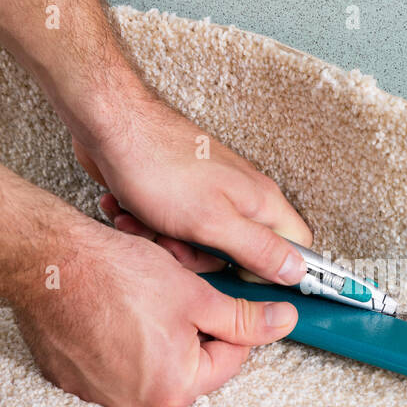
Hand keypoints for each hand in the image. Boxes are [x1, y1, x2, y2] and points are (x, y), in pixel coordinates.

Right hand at [13, 220, 297, 406]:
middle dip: (191, 332)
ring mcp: (99, 395)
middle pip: (187, 367)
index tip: (221, 302)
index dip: (232, 325)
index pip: (228, 361)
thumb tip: (283, 323)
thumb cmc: (118, 275)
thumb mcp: (196, 295)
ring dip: (154, 337)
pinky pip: (110, 365)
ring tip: (141, 300)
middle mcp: (136, 402)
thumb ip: (243, 317)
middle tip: (177, 295)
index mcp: (175, 387)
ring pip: (149, 365)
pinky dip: (118, 341)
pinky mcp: (71, 379)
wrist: (48, 262)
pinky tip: (112, 311)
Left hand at [73, 94, 312, 282]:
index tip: (241, 280)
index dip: (276, 271)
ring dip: (168, 245)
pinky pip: (174, 230)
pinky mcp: (179, 196)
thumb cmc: (160, 166)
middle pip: (240, 255)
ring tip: (145, 226)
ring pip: (201, 245)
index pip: (296, 246)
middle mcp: (241, 198)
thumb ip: (258, 249)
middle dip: (202, 261)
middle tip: (178, 248)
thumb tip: (296, 271)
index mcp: (261, 202)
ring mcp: (209, 196)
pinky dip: (150, 228)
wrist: (110, 126)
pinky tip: (130, 215)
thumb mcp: (213, 222)